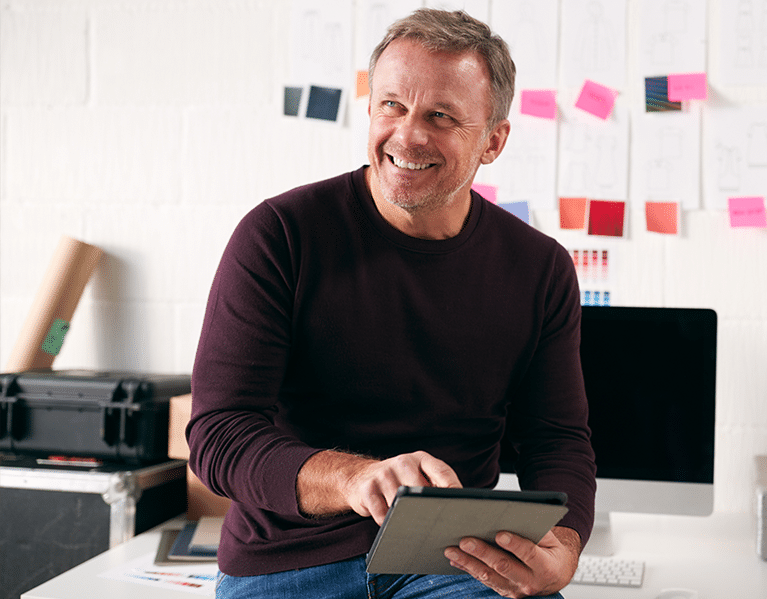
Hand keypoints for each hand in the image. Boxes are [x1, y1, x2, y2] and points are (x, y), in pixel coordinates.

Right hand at [296, 450, 461, 524]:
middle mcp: (402, 462)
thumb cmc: (397, 481)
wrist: (358, 478)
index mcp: (420, 459)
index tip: (461, 508)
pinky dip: (388, 523)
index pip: (442, 472)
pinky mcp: (367, 489)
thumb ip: (435, 485)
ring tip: (408, 523)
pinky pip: (383, 515)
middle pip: (422, 490)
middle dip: (429, 509)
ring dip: (406, 518)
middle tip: (435, 524)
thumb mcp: (416, 475)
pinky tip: (389, 521)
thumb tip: (458, 509)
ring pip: (402, 504)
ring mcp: (384, 474)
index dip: (454, 490)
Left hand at [443, 526, 580, 597]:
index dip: (515, 544)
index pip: (529, 554)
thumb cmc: (549, 550)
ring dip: (468, 562)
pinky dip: (467, 569)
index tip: (499, 534)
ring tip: (452, 550)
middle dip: (482, 553)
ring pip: (489, 576)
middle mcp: (530, 582)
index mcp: (546, 567)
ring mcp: (515, 589)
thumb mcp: (549, 537)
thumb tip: (513, 513)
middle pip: (503, 566)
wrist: (555, 575)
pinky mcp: (503, 591)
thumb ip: (534, 528)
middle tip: (465, 540)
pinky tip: (455, 559)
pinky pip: (483, 580)